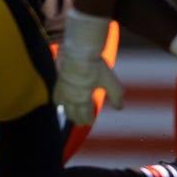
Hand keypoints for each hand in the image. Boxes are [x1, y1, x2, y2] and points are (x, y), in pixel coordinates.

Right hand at [54, 9, 123, 125]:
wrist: (78, 54)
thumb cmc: (96, 69)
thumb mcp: (111, 83)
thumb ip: (116, 97)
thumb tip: (119, 108)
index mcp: (84, 99)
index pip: (85, 114)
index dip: (87, 119)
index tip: (89, 123)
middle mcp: (72, 98)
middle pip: (72, 113)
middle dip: (77, 119)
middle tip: (80, 123)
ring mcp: (63, 91)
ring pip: (63, 107)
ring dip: (67, 112)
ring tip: (70, 115)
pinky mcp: (58, 82)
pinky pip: (56, 97)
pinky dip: (58, 102)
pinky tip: (59, 102)